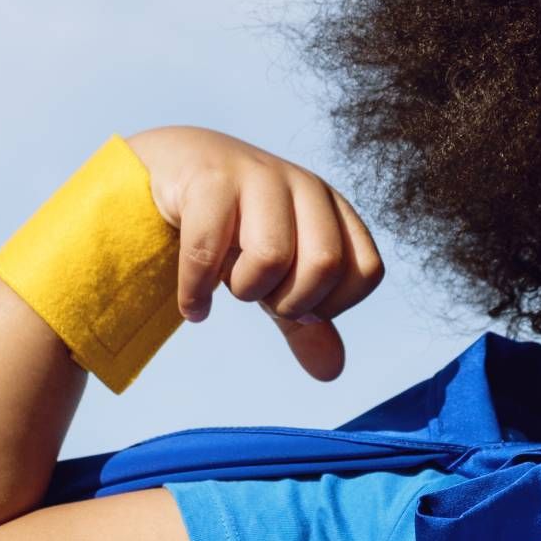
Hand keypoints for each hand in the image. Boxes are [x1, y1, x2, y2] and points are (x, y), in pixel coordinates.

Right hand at [122, 126, 386, 382]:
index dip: (331, 305)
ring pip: (272, 257)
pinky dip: (196, 293)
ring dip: (244, 290)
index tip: (294, 302)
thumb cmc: (234, 227)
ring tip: (226, 284)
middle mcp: (305, 186)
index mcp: (333, 207)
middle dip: (289, 301)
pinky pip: (208, 252)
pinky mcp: (210, 180)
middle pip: (324, 266)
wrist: (174, 168)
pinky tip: (193, 306)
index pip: (365, 271)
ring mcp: (258, 176)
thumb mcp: (276, 276)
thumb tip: (332, 372)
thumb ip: (305, 322)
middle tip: (260, 295)